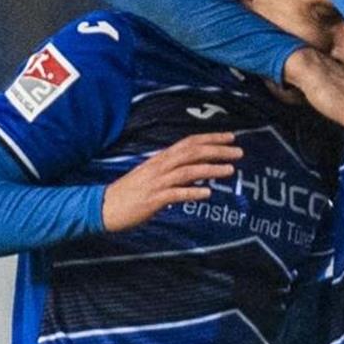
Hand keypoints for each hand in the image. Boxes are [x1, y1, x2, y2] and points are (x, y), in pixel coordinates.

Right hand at [102, 132, 242, 231]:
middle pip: (192, 152)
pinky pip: (175, 194)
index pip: (190, 142)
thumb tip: (198, 170)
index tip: (232, 136)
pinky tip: (207, 193)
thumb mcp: (153, 175)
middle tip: (239, 151)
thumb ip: (174, 171)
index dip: (211, 138)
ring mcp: (156, 182)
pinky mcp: (152, 199)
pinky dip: (192, 192)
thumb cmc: (131, 192)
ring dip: (211, 169)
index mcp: (161, 159)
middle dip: (217, 150)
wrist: (103, 207)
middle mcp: (160, 166)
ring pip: (187, 171)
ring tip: (230, 169)